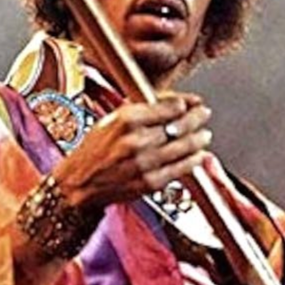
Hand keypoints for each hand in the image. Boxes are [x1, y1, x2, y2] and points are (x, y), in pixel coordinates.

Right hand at [52, 92, 211, 208]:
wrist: (79, 182)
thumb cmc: (95, 150)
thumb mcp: (113, 120)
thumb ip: (144, 111)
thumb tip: (178, 104)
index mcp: (125, 119)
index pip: (169, 106)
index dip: (186, 103)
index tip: (192, 103)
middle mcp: (136, 141)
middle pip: (180, 125)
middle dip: (197, 118)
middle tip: (204, 115)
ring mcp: (144, 163)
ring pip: (184, 147)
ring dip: (199, 139)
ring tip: (204, 135)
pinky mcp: (150, 182)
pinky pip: (180, 169)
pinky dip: (193, 160)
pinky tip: (198, 155)